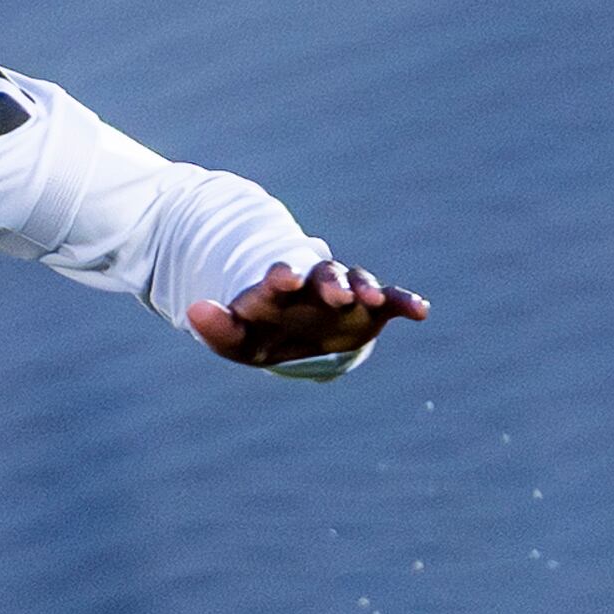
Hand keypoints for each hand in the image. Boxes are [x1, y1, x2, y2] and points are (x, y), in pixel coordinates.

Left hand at [189, 257, 426, 366]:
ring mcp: (344, 294)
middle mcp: (313, 285)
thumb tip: (193, 310)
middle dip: (330, 282)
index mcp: (278, 290)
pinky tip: (420, 311)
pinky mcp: (371, 308)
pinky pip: (392, 300)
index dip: (282, 276)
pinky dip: (406, 302)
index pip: (279, 277)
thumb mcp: (235, 339)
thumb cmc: (258, 335)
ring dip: (364, 287)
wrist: (292, 337)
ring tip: (372, 298)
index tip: (284, 277)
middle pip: (323, 274)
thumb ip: (217, 327)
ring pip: (357, 281)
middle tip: (335, 294)